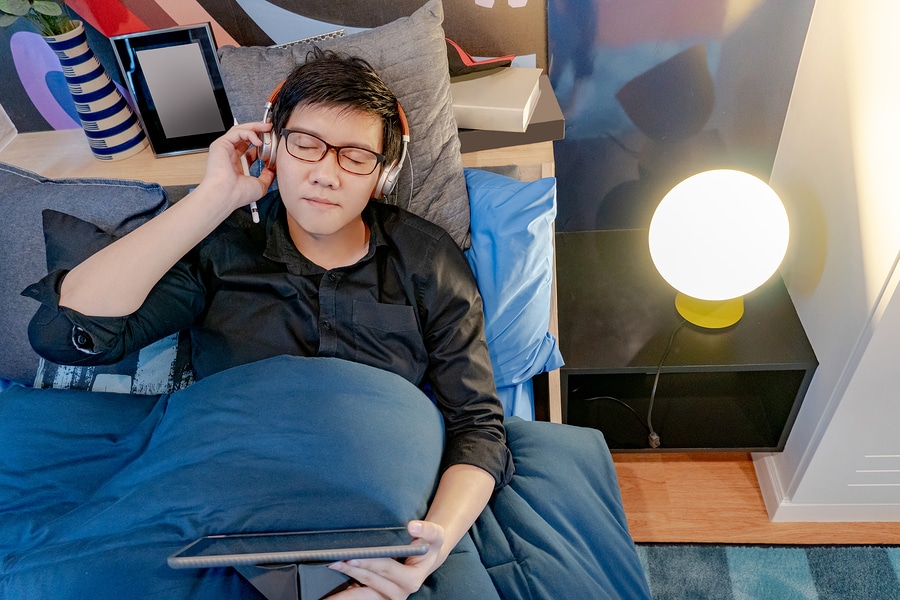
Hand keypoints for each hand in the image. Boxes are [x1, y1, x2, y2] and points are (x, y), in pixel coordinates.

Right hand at [199, 121, 275, 211]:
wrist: (226, 195)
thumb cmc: (238, 194)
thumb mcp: (260, 185)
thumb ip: (267, 176)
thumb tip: (273, 170)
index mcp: (237, 165)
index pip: (249, 148)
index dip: (261, 143)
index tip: (272, 141)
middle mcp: (229, 156)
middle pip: (244, 136)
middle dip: (258, 130)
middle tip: (270, 128)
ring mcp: (224, 149)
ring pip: (239, 130)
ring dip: (255, 127)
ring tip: (267, 128)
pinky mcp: (220, 144)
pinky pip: (236, 132)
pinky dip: (249, 133)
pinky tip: (258, 140)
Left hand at [325, 521, 445, 598]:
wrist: (428, 557)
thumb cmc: (429, 543)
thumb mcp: (435, 535)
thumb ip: (427, 529)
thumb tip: (412, 526)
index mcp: (411, 579)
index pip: (385, 567)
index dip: (367, 561)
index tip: (351, 556)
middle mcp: (399, 592)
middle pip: (369, 579)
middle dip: (350, 569)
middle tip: (332, 561)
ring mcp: (389, 597)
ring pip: (362, 593)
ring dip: (344, 590)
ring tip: (329, 580)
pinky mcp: (380, 597)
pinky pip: (361, 596)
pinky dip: (348, 593)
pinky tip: (333, 593)